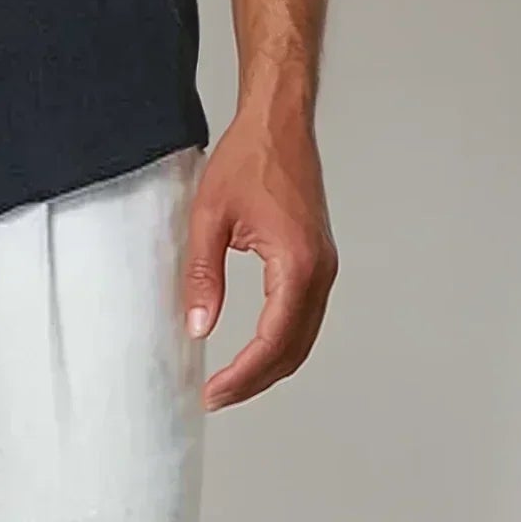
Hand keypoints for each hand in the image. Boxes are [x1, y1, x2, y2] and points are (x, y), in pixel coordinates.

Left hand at [182, 89, 337, 411]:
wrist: (278, 124)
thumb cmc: (249, 158)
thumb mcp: (209, 219)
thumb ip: (202, 277)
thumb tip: (197, 326)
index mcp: (296, 263)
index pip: (272, 341)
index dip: (242, 375)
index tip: (213, 393)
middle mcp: (319, 271)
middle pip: (293, 349)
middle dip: (255, 381)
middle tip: (217, 397)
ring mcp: (323, 267)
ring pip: (303, 338)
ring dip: (270, 366)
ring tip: (231, 382)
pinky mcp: (317, 261)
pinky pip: (305, 317)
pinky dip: (282, 342)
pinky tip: (254, 350)